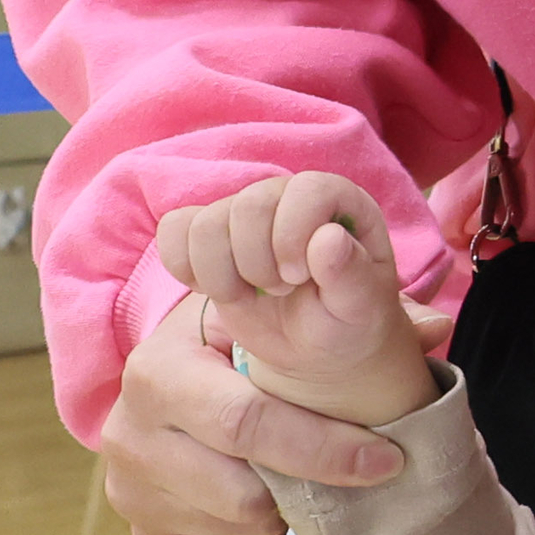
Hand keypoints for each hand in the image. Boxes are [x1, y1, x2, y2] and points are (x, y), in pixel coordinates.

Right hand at [101, 291, 422, 534]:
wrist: (179, 378)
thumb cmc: (240, 343)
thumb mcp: (279, 313)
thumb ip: (355, 312)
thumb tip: (438, 326)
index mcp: (159, 368)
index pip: (248, 423)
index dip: (326, 448)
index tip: (387, 457)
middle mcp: (129, 431)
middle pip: (244, 492)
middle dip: (307, 484)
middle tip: (347, 467)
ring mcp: (129, 488)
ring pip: (242, 526)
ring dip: (284, 506)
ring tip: (289, 466)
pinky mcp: (144, 532)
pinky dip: (264, 533)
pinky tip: (264, 491)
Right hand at [152, 171, 441, 420]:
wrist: (318, 344)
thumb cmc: (346, 320)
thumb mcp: (360, 307)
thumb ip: (351, 274)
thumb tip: (329, 238)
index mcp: (336, 200)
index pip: (305, 190)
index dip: (293, 235)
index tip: (298, 278)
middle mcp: (286, 196)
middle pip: (247, 205)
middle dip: (258, 263)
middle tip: (280, 291)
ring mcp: (244, 213)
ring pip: (205, 224)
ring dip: (223, 274)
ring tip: (252, 295)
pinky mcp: (210, 235)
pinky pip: (174, 230)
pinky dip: (186, 268)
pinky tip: (219, 291)